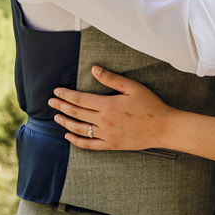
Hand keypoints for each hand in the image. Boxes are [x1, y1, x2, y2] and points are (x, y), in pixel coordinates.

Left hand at [52, 66, 176, 152]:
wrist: (163, 128)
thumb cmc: (150, 105)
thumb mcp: (132, 87)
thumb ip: (111, 79)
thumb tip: (94, 69)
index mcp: (108, 105)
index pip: (80, 100)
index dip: (66, 95)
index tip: (57, 91)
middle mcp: (104, 121)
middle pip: (76, 113)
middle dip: (61, 107)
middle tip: (50, 102)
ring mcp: (106, 135)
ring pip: (80, 129)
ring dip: (65, 123)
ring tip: (56, 117)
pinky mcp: (111, 145)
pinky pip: (89, 144)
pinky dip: (77, 141)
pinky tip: (69, 136)